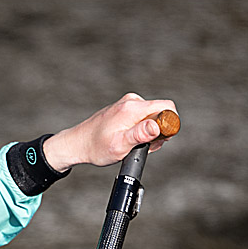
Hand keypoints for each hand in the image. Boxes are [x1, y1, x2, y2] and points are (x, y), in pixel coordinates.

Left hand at [41, 93, 178, 170]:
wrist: (78, 144)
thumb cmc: (96, 147)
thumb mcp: (120, 145)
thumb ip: (140, 135)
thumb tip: (157, 127)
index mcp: (132, 107)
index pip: (167, 107)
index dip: (170, 124)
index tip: (160, 139)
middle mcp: (131, 101)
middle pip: (161, 112)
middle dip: (159, 131)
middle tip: (144, 146)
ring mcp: (128, 104)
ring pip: (152, 116)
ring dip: (150, 132)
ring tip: (134, 145)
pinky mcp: (125, 109)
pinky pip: (143, 117)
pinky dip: (142, 129)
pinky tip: (130, 139)